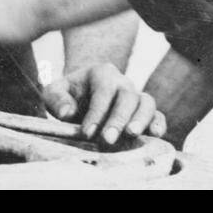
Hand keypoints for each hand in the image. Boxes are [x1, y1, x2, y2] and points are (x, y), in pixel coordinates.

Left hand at [43, 63, 166, 147]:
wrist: (82, 98)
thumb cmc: (68, 96)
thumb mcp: (54, 92)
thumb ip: (56, 98)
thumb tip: (68, 113)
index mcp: (101, 73)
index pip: (102, 91)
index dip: (96, 112)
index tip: (87, 133)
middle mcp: (122, 82)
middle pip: (127, 96)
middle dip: (118, 119)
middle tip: (107, 139)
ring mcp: (136, 96)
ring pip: (146, 102)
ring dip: (141, 119)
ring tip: (132, 135)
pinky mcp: (145, 113)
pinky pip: (157, 114)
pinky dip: (159, 123)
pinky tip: (155, 135)